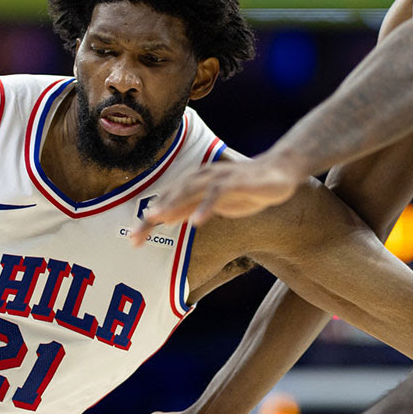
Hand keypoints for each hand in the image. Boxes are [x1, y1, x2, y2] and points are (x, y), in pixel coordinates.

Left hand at [129, 157, 302, 245]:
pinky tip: (196, 222)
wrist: (279, 172)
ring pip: (189, 191)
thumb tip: (164, 219)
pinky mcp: (235, 181)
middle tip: (135, 236)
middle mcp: (200, 178)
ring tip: (157, 220)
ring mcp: (217, 178)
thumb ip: (189, 208)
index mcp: (192, 184)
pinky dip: (206, 207)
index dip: (148, 221)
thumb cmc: (244, 189)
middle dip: (152, 216)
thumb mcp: (212, 204)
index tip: (133, 241)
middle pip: (170, 197)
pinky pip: (217, 194)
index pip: (165, 203)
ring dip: (172, 205)